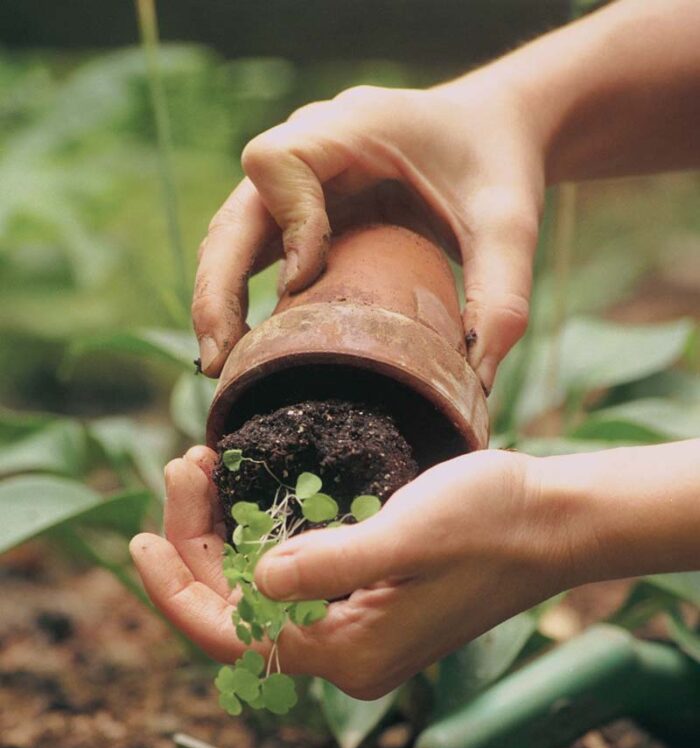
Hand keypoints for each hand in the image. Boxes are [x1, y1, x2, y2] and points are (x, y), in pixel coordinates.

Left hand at [130, 447, 570, 698]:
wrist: (555, 521)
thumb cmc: (494, 525)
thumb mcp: (408, 537)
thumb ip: (329, 565)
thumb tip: (258, 581)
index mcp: (350, 655)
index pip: (235, 639)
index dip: (178, 591)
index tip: (139, 538)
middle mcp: (347, 653)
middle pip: (241, 612)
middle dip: (200, 545)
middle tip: (186, 467)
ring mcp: (359, 627)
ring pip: (263, 592)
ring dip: (227, 537)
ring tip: (205, 468)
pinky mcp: (370, 598)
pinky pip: (294, 578)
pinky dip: (263, 536)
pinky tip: (249, 495)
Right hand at [193, 71, 544, 392]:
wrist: (492, 132)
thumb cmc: (498, 166)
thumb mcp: (511, 225)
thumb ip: (502, 294)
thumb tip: (476, 385)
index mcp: (354, 127)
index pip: (278, 161)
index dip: (285, 221)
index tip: (305, 278)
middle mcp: (311, 149)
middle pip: (235, 211)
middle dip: (219, 287)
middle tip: (219, 361)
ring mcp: (297, 182)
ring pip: (231, 235)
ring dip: (218, 300)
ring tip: (221, 368)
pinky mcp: (299, 212)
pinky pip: (252, 252)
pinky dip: (239, 299)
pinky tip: (244, 352)